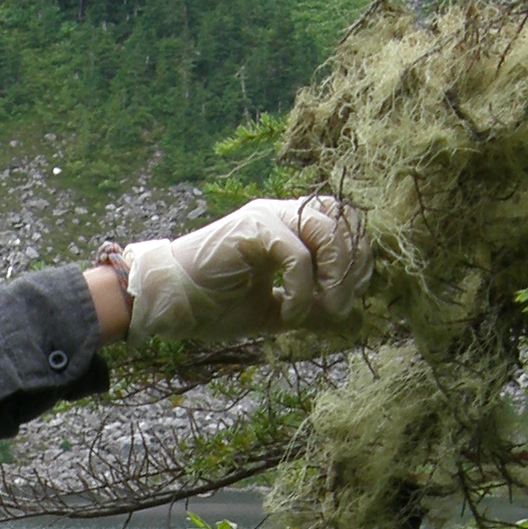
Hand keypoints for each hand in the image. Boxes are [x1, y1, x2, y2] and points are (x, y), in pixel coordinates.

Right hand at [121, 196, 367, 346]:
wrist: (169, 303)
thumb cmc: (215, 305)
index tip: (348, 298)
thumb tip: (347, 312)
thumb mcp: (275, 310)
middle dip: (353, 265)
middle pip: (344, 220)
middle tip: (339, 305)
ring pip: (327, 230)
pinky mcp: (252, 228)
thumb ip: (311, 306)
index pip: (343, 225)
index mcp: (288, 228)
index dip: (358, 259)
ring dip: (334, 276)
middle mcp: (281, 214)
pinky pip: (297, 253)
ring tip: (323, 309)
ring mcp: (266, 217)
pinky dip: (302, 289)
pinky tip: (288, 313)